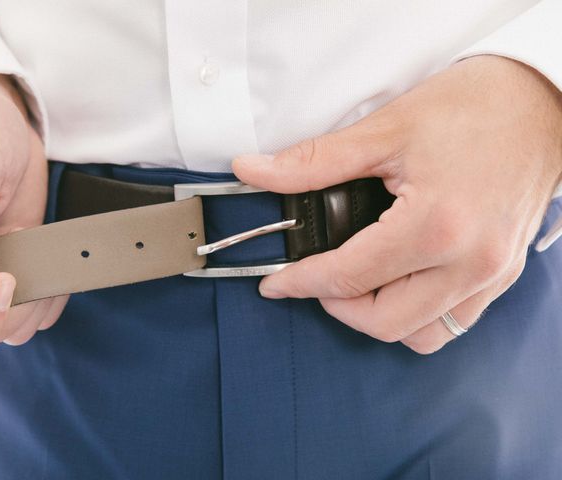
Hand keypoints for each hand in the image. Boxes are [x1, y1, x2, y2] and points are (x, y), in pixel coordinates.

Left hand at [233, 56, 561, 353]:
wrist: (541, 102)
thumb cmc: (474, 108)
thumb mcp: (385, 129)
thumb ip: (313, 162)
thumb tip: (256, 171)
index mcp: (436, 226)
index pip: (349, 277)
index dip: (301, 283)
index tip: (277, 283)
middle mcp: (470, 262)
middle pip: (384, 322)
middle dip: (336, 307)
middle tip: (315, 279)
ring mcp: (492, 273)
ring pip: (422, 335)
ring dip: (379, 318)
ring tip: (357, 283)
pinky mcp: (503, 272)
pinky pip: (454, 321)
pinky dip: (417, 314)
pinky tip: (400, 282)